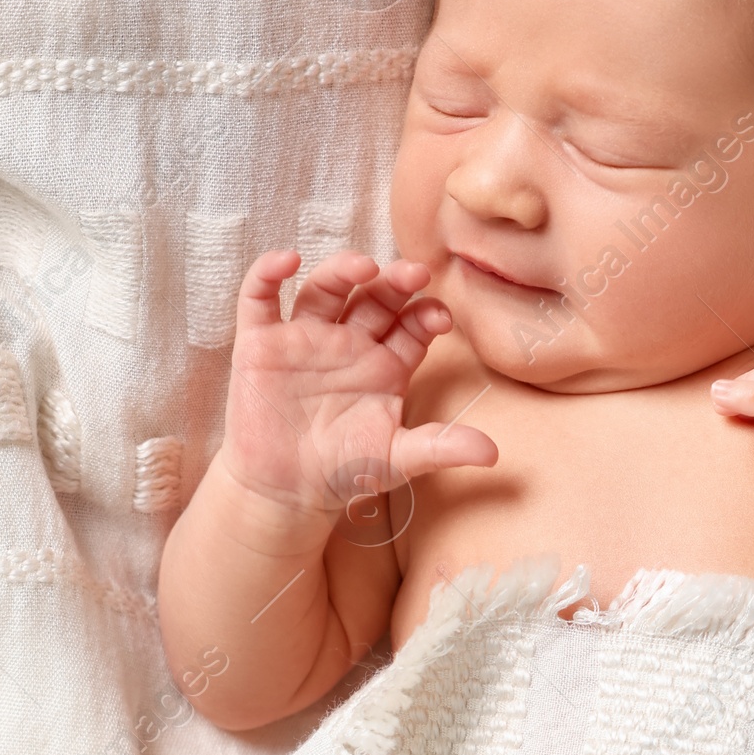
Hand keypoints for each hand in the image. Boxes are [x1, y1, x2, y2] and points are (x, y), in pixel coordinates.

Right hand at [220, 249, 496, 519]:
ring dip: (343, 270)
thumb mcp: (397, 460)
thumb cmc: (344, 472)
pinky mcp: (261, 343)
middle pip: (374, 297)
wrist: (284, 493)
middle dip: (394, 283)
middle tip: (415, 274)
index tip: (441, 316)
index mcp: (385, 364)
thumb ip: (441, 448)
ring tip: (364, 268)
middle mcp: (348, 343)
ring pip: (325, 288)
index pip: (411, 325)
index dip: (426, 315)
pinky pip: (260, 298)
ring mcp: (305, 338)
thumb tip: (493, 453)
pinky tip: (288, 261)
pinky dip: (268, 274)